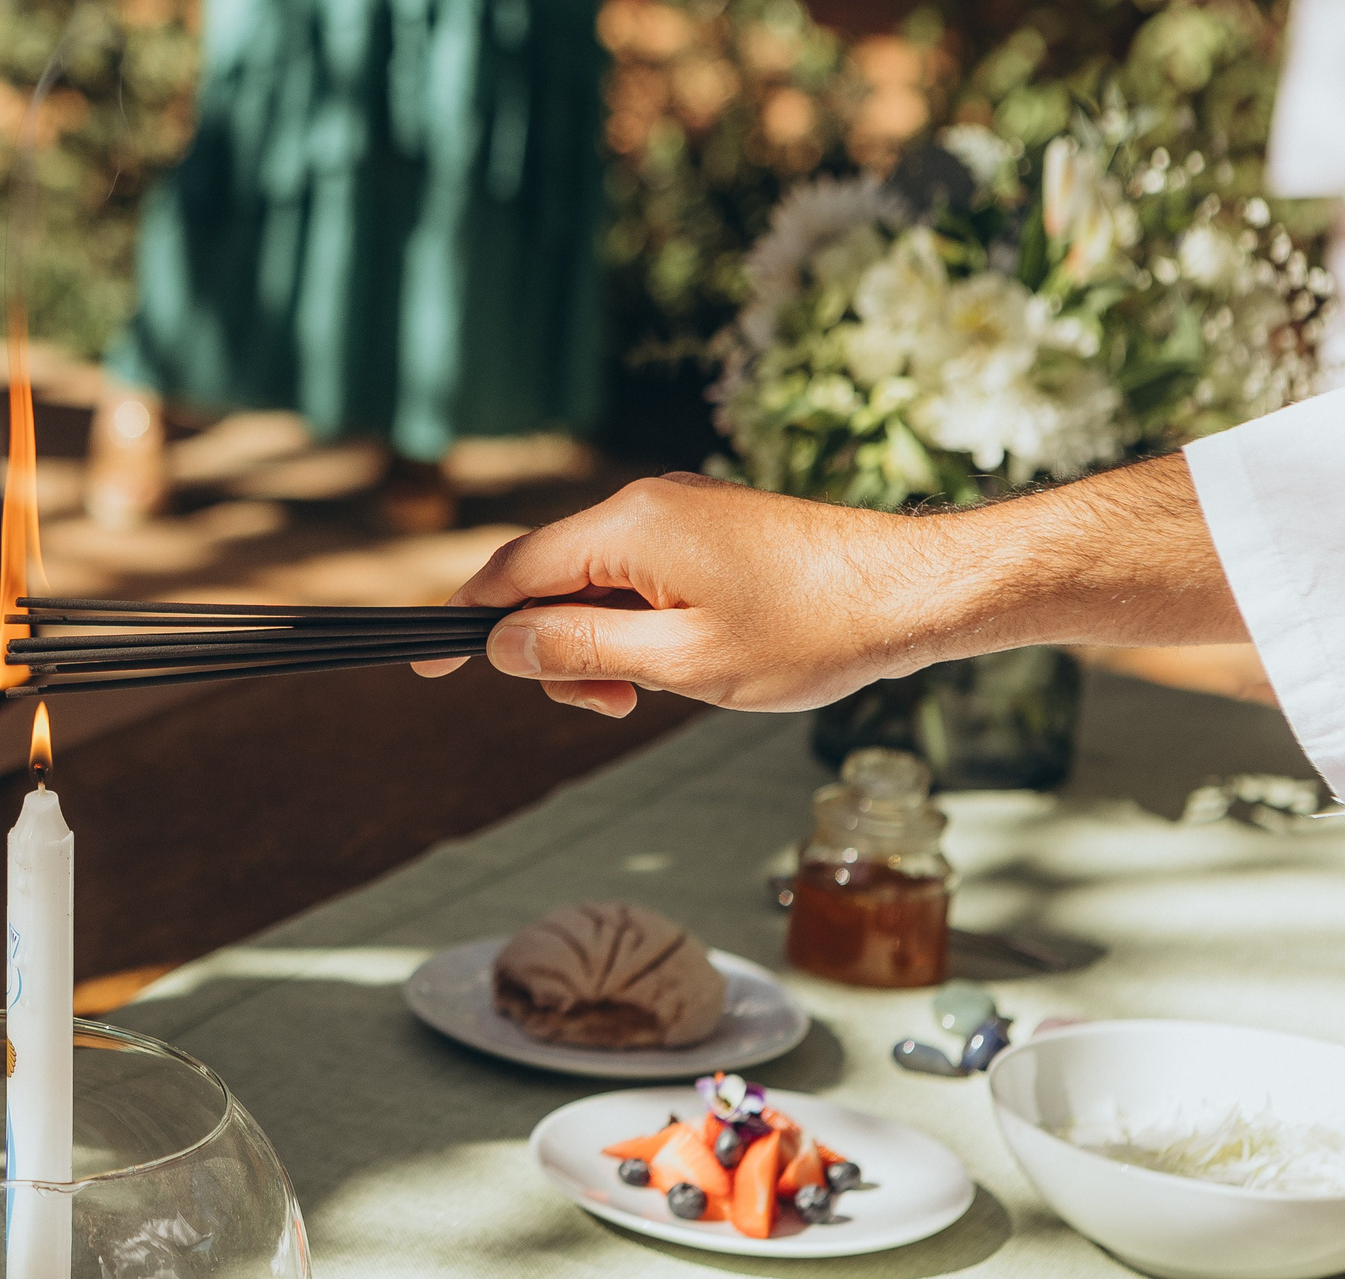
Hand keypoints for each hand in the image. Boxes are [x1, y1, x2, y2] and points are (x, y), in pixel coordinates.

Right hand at [416, 461, 1237, 715]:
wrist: (918, 593)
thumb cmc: (811, 633)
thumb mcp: (679, 663)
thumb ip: (578, 650)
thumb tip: (499, 641)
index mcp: (628, 527)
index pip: (509, 570)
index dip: (462, 623)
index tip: (426, 669)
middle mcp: (645, 503)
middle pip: (546, 577)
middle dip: (548, 649)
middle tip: (602, 709)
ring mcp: (678, 512)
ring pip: (592, 582)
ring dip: (594, 645)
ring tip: (644, 697)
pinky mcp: (708, 530)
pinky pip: (636, 576)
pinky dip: (632, 625)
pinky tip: (676, 665)